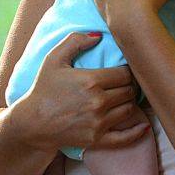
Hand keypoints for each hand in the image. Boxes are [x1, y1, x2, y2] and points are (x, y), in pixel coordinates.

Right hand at [12, 32, 147, 150]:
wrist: (31, 123)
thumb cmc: (43, 89)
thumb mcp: (54, 58)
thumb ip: (76, 41)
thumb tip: (98, 35)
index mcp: (92, 80)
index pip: (126, 73)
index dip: (129, 71)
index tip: (125, 71)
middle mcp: (98, 102)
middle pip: (129, 91)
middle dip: (130, 85)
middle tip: (127, 83)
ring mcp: (98, 122)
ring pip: (129, 109)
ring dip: (129, 102)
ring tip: (125, 97)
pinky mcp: (96, 140)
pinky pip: (124, 138)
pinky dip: (136, 132)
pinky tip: (143, 127)